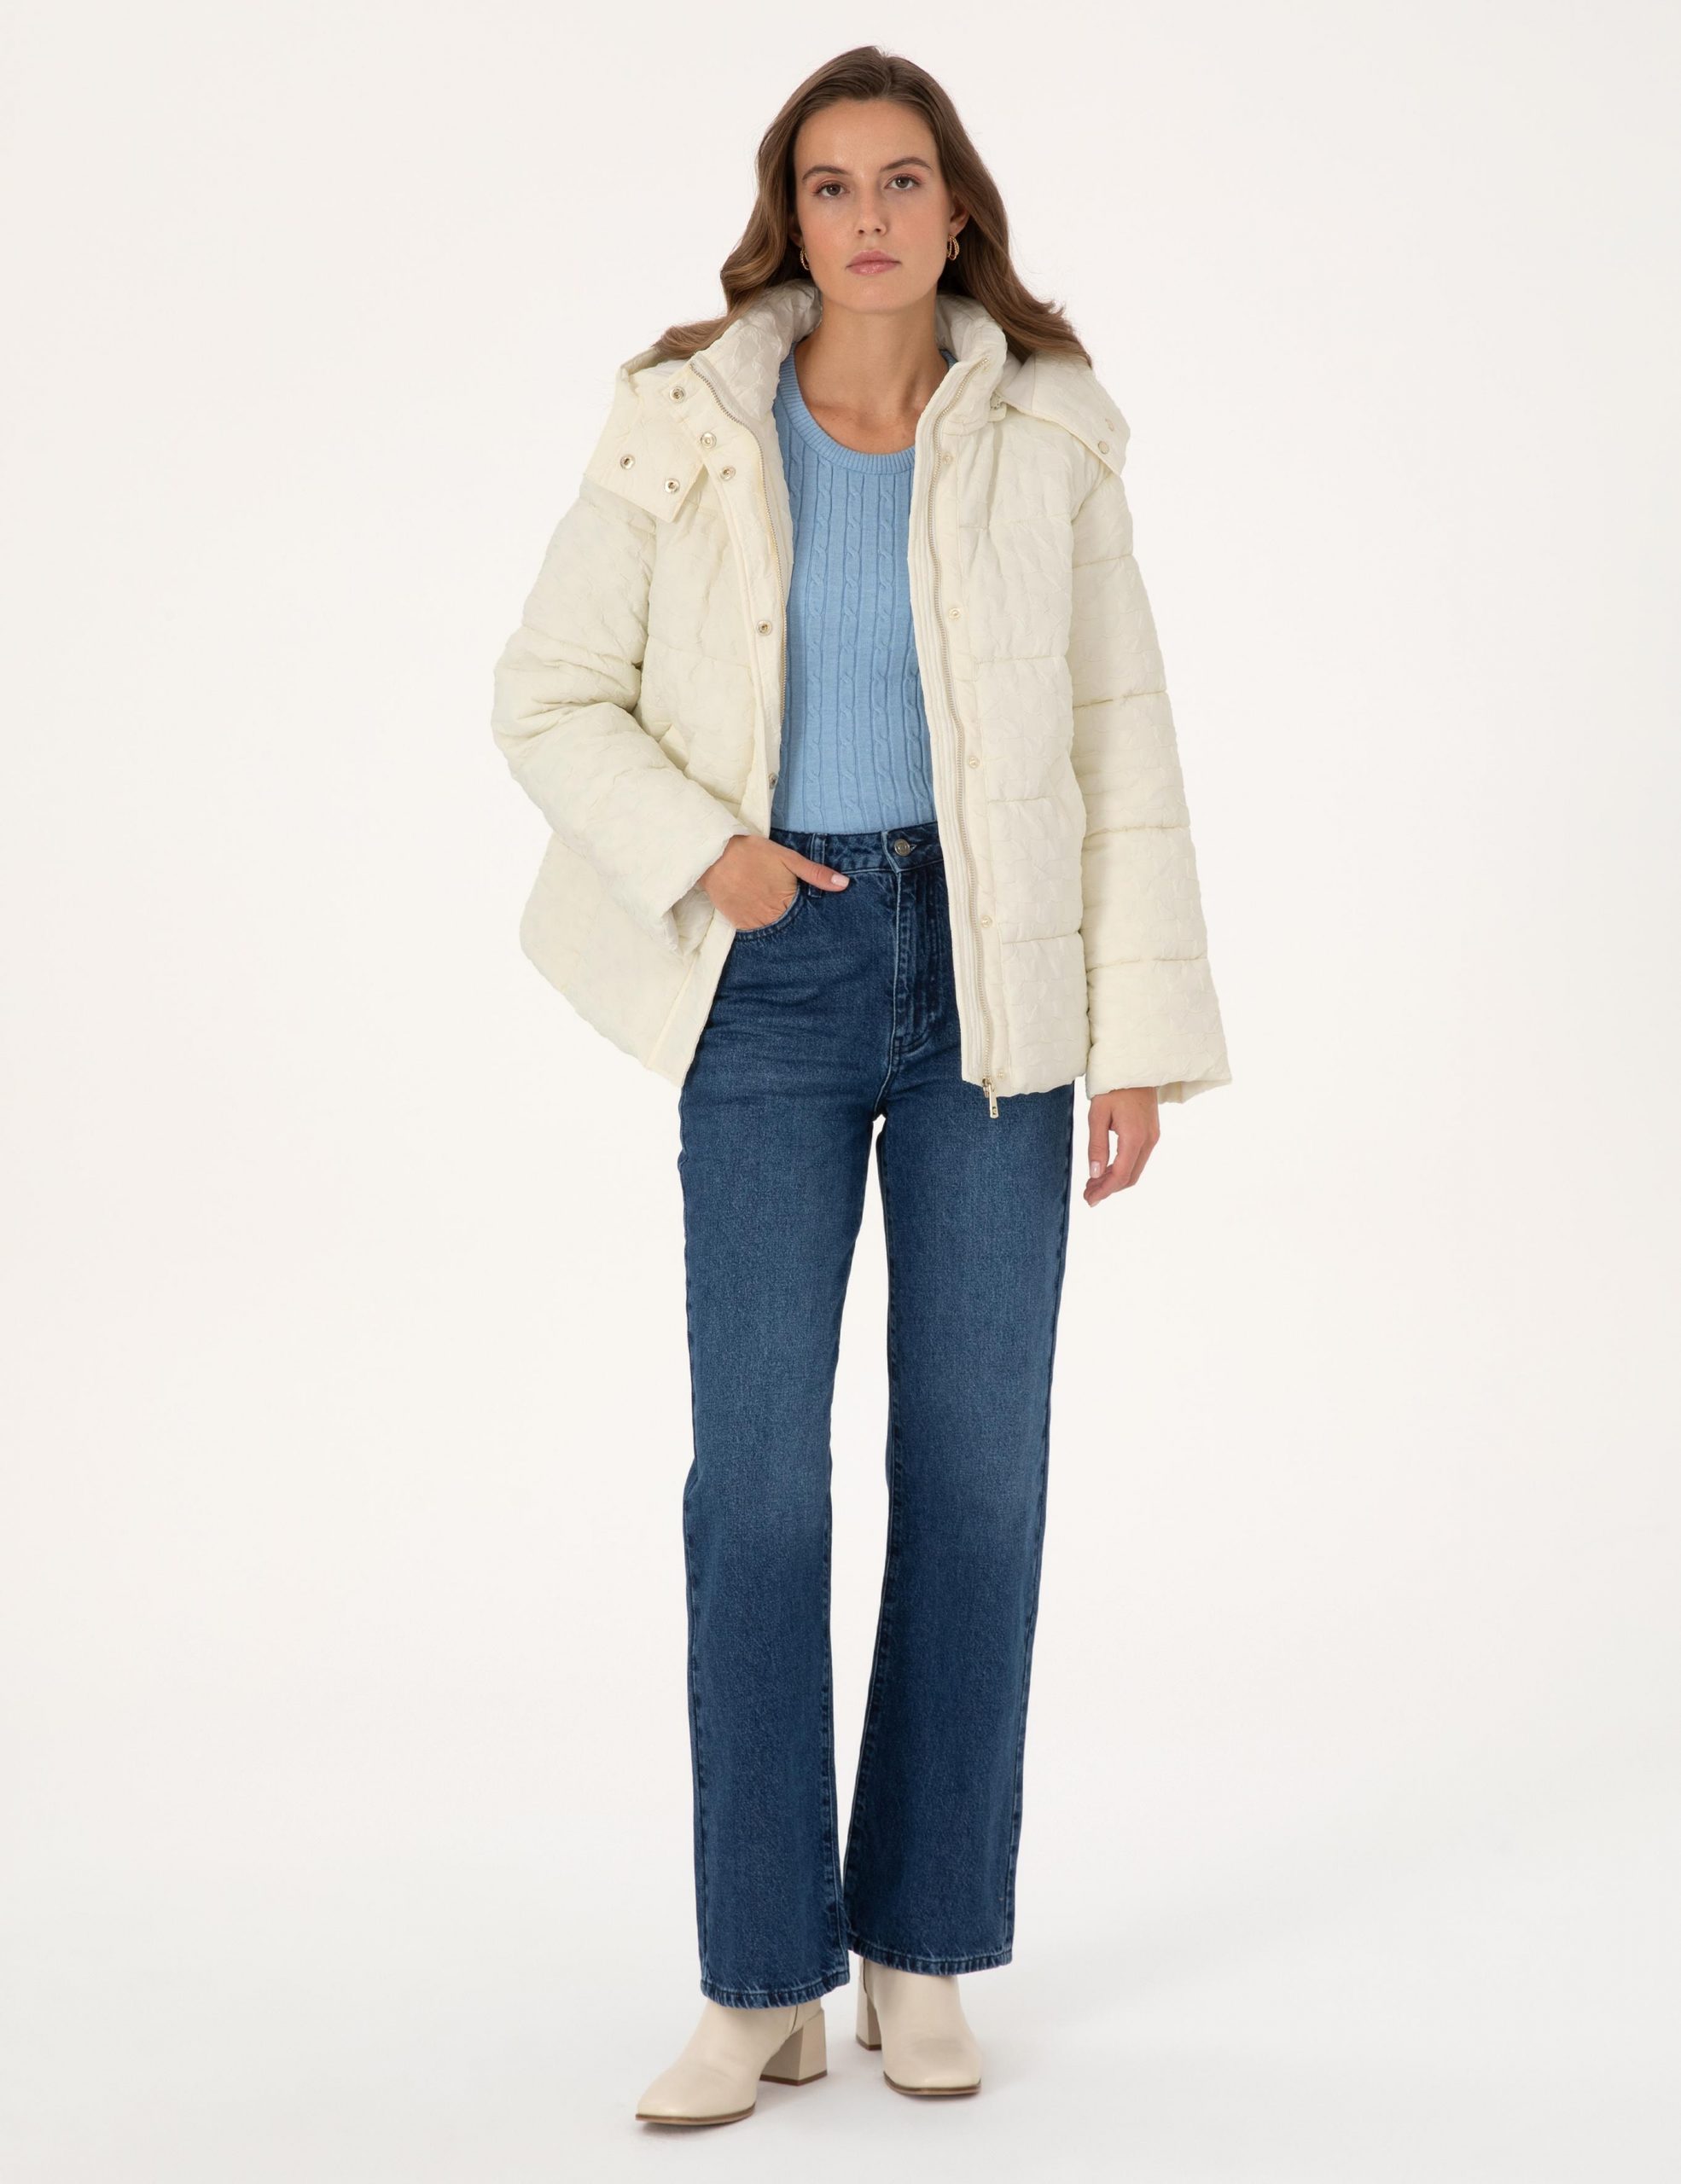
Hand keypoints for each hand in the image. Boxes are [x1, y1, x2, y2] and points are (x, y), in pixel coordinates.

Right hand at [701, 834, 849, 930]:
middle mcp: (771, 917)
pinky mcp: (737, 924)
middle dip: (797, 930)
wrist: (715, 855)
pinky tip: (766, 924)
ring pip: (773, 935)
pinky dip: (762, 932)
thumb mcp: (788, 858)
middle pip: (790, 931)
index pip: (807, 921)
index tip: (820, 927)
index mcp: (787, 902)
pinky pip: (755, 935)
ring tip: (783, 924)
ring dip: (780, 932)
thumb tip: (844, 885)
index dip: (812, 922)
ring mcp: (753, 923)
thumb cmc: (754, 853)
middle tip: (804, 930)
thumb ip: (816, 873)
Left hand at [1084, 1087, 1159, 1204]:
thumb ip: (1096, 1146)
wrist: (1135, 1066)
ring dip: (1115, 1180)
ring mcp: (1152, 1137)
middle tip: (1088, 1194)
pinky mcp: (1151, 1132)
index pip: (1120, 1175)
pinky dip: (1123, 1168)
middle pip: (1130, 1177)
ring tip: (1094, 1184)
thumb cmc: (1113, 1086)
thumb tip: (1095, 1174)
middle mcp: (1148, 1140)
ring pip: (1135, 1169)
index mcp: (1134, 1137)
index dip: (1104, 1191)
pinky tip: (1107, 1169)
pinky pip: (1138, 1159)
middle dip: (1109, 1189)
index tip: (1089, 1200)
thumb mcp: (1097, 1114)